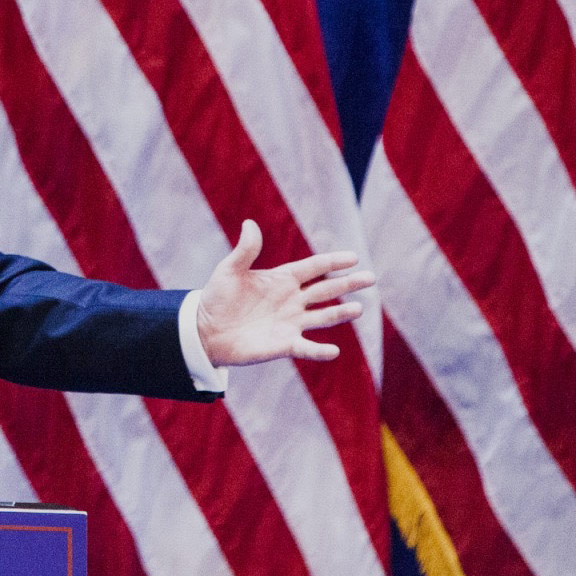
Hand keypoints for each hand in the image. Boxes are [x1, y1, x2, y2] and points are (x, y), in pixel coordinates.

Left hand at [196, 220, 375, 365]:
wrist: (205, 331)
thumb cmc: (217, 298)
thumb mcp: (229, 271)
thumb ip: (244, 250)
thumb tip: (250, 224)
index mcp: (282, 279)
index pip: (314, 268)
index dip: (332, 262)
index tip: (353, 258)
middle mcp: (292, 300)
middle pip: (326, 290)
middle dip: (347, 284)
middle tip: (370, 278)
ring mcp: (291, 323)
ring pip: (323, 317)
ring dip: (341, 314)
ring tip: (359, 308)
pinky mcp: (284, 345)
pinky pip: (306, 348)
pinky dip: (319, 350)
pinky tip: (333, 350)